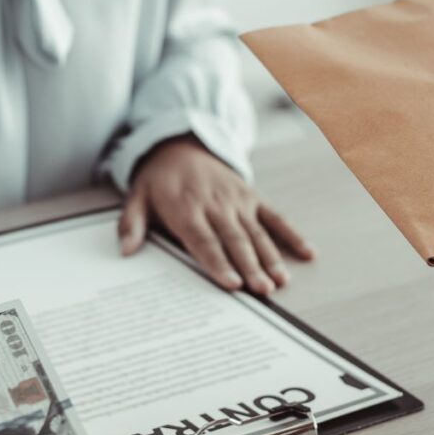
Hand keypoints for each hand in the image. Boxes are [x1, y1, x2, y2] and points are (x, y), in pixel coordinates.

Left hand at [119, 137, 313, 294]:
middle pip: (234, 240)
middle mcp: (215, 205)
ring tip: (280, 282)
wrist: (181, 143)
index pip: (203, 240)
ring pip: (257, 233)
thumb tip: (126, 251)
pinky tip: (307, 252)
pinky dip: (292, 234)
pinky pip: (275, 216)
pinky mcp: (252, 197)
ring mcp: (237, 200)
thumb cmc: (159, 179)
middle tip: (263, 291)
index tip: (231, 283)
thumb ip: (132, 224)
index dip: (218, 262)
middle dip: (250, 267)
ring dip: (270, 258)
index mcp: (186, 208)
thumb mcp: (137, 197)